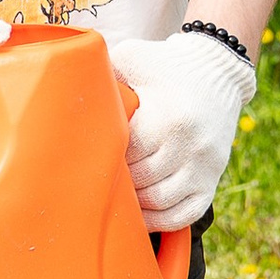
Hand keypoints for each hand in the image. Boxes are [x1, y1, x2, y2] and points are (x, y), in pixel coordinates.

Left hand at [109, 29, 256, 229]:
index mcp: (169, 118)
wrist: (217, 70)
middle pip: (143, 181)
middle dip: (118, 180)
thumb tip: (62, 86)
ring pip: (161, 202)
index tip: (91, 151)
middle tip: (97, 174)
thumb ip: (104, 74)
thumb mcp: (132, 57)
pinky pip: (184, 215)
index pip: (128, 154)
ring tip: (115, 195)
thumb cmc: (164, 65)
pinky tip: (140, 215)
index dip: (107, 156)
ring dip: (135, 204)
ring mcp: (205, 167)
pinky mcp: (212, 180)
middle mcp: (191, 146)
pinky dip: (159, 221)